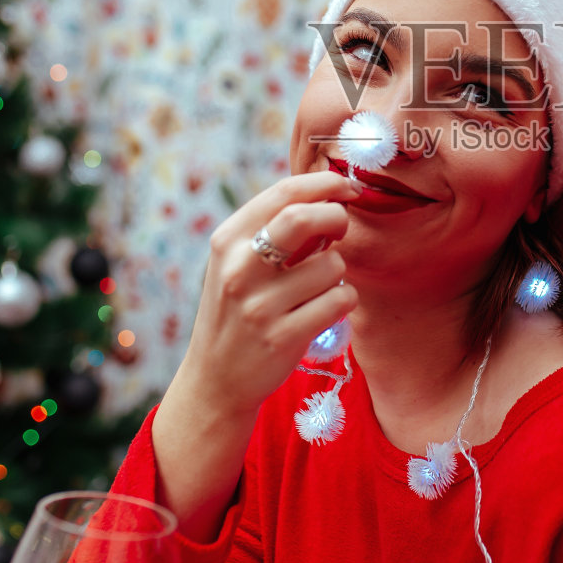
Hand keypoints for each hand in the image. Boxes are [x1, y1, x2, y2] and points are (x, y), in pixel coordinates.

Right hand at [182, 170, 360, 419]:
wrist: (215, 379)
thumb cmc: (237, 310)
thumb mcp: (235, 263)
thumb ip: (272, 229)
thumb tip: (329, 195)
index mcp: (227, 240)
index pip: (283, 193)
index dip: (325, 183)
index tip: (347, 188)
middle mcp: (239, 269)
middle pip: (304, 218)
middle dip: (336, 217)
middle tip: (341, 230)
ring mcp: (260, 305)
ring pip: (332, 266)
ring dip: (338, 273)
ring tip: (318, 287)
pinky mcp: (283, 337)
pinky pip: (340, 301)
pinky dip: (344, 300)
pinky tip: (325, 309)